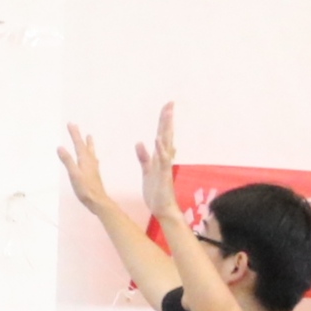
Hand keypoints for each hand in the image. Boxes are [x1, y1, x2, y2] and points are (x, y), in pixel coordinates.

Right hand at [57, 123, 118, 211]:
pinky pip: (92, 159)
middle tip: (76, 127)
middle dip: (80, 136)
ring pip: (90, 151)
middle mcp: (90, 161)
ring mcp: (93, 167)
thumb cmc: (85, 189)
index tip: (70, 123)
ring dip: (88, 143)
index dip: (74, 134)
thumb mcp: (74, 174)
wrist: (98, 201)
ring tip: (89, 136)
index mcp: (85, 160)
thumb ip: (67, 161)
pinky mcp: (94, 173)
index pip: (78, 144)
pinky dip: (91, 153)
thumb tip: (60, 147)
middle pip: (84, 145)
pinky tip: (93, 157)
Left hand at [140, 102, 182, 219]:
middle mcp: (164, 158)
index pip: (162, 134)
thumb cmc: (155, 190)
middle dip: (167, 119)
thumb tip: (140, 143)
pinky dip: (161, 150)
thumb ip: (144, 157)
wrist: (162, 208)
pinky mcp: (163, 175)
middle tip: (170, 103)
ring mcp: (165, 166)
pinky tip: (158, 140)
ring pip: (166, 144)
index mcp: (159, 157)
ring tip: (167, 114)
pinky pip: (162, 160)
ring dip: (166, 129)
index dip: (163, 121)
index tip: (166, 106)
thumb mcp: (146, 170)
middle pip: (166, 135)